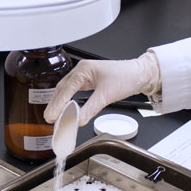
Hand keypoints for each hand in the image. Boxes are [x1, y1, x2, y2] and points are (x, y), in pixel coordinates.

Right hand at [44, 52, 160, 126]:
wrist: (140, 74)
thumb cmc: (127, 77)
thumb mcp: (107, 96)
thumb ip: (90, 109)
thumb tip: (78, 121)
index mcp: (84, 70)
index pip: (65, 89)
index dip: (57, 104)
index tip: (51, 116)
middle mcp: (81, 70)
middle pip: (62, 89)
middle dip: (55, 104)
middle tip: (49, 119)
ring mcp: (84, 75)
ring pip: (66, 90)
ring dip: (60, 102)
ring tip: (55, 116)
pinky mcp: (89, 81)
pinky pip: (73, 91)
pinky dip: (68, 100)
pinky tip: (66, 108)